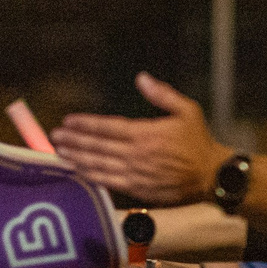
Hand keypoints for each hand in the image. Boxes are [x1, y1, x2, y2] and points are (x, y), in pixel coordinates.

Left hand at [51, 74, 230, 204]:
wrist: (211, 176)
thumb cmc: (198, 142)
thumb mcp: (187, 110)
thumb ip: (162, 94)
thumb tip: (142, 78)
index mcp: (146, 133)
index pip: (107, 127)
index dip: (85, 124)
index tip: (68, 121)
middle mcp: (136, 154)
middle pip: (97, 146)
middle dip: (74, 140)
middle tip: (55, 136)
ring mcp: (135, 173)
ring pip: (98, 164)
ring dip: (76, 158)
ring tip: (59, 153)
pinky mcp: (137, 189)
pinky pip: (107, 182)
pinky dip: (90, 177)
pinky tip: (76, 172)